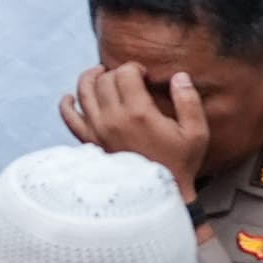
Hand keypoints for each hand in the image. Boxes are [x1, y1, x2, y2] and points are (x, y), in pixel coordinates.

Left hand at [58, 61, 212, 196]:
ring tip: (100, 74)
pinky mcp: (88, 142)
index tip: (144, 75)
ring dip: (90, 78)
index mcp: (138, 113)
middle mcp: (112, 119)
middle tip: (128, 78)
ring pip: (83, 92)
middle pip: (104, 80)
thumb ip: (189, 101)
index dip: (134, 67)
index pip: (124, 73)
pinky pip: (69, 118)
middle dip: (116, 72)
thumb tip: (179, 76)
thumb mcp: (196, 133)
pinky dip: (66, 105)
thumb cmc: (178, 164)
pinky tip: (70, 98)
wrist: (157, 195)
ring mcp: (96, 130)